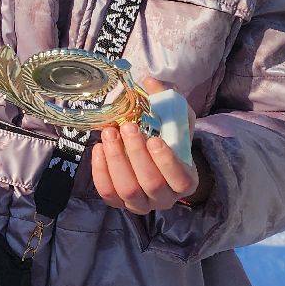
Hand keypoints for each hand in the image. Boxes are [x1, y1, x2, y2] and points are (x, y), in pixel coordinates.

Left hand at [92, 78, 201, 214]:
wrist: (155, 159)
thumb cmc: (169, 138)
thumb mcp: (176, 118)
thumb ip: (168, 101)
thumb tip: (150, 81)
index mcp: (186, 181)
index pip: (180, 179)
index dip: (166, 162)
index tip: (154, 139)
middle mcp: (165, 198)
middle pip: (151, 183)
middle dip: (136, 154)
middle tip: (127, 127)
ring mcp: (141, 203)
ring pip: (128, 190)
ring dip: (116, 160)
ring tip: (110, 133)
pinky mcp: (118, 202)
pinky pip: (107, 193)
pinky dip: (100, 171)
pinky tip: (99, 148)